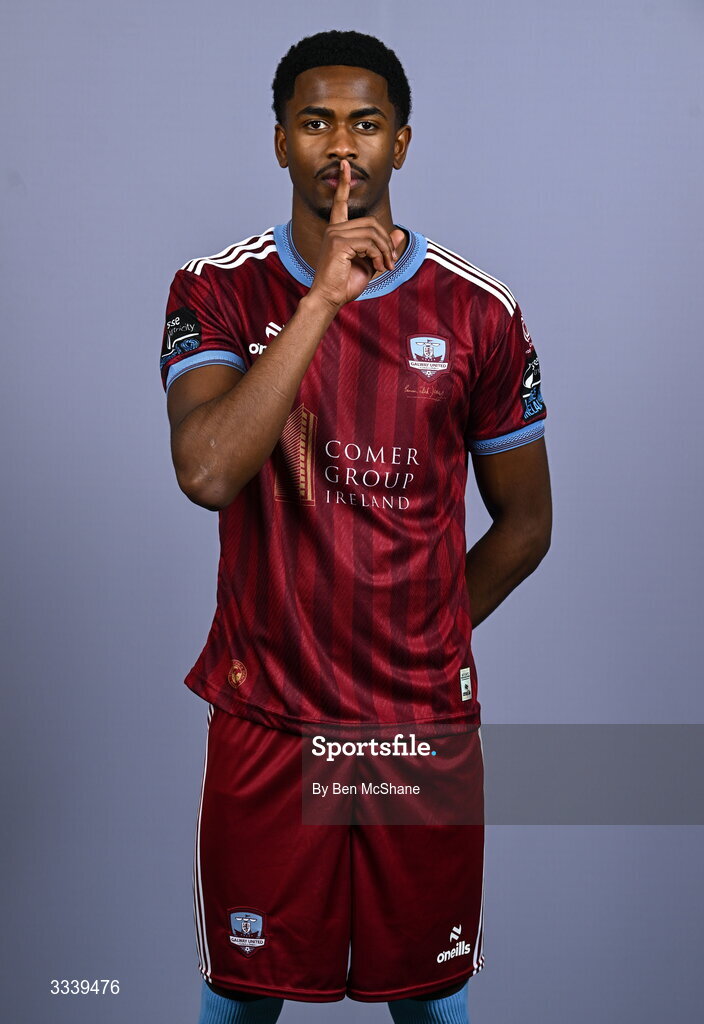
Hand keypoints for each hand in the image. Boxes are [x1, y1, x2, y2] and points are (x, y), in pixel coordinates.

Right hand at [308, 159, 406, 311]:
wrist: (330, 299)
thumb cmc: (345, 284)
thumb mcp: (370, 263)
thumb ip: (383, 248)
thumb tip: (400, 234)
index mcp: (337, 231)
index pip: (340, 202)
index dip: (343, 183)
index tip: (345, 166)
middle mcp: (334, 229)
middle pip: (371, 223)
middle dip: (386, 243)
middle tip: (391, 262)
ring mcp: (334, 234)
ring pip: (373, 232)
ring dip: (385, 251)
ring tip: (386, 267)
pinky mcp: (338, 243)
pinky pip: (369, 242)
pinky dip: (380, 255)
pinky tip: (378, 267)